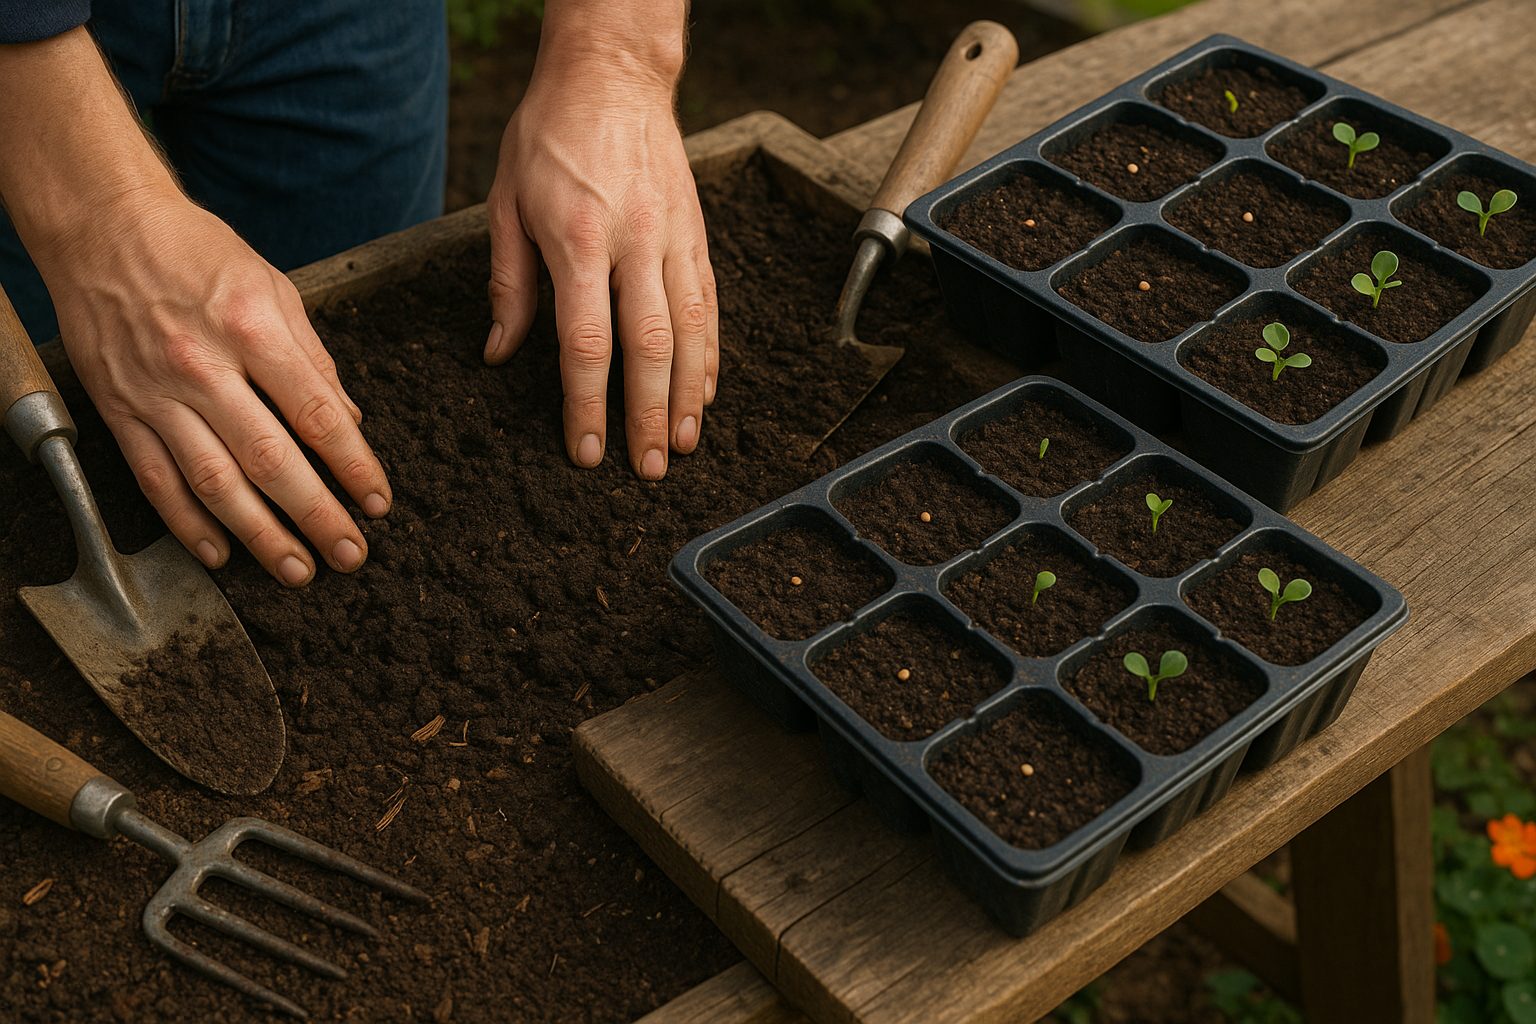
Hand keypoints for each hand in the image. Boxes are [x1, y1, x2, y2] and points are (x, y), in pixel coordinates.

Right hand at [39, 186, 391, 585]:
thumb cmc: (196, 252)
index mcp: (252, 330)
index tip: (378, 502)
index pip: (318, 416)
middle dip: (317, 516)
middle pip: (271, 460)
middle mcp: (203, 367)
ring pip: (214, 482)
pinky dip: (188, 524)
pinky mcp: (119, 410)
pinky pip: (156, 480)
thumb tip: (350, 420)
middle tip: (350, 554)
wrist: (102, 226)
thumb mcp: (274, 288)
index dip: (354, 467)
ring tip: (297, 570)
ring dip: (260, 535)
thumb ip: (315, 359)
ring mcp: (156, 393)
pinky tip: (220, 553)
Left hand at [484, 48, 717, 478]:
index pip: (586, 342)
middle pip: (649, 347)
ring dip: (690, 394)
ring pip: (692, 330)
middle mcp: (634, 243)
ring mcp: (672, 238)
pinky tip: (707, 391)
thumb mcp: (506, 202)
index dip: (588, 404)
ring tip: (686, 443)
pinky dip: (711, 353)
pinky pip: (709, 304)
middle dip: (649, 414)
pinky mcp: (695, 234)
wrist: (611, 73)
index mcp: (579, 239)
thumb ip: (509, 284)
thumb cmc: (549, 134)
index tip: (586, 450)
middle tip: (650, 467)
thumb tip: (500, 353)